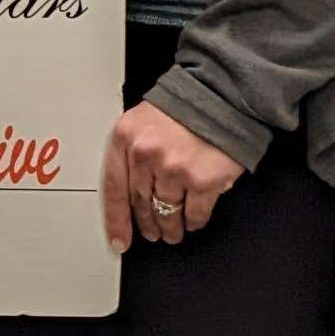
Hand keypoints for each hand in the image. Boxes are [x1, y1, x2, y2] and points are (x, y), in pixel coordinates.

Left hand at [98, 100, 242, 253]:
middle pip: (141, 204)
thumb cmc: (183, 108)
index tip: (118, 240)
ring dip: (169, 227)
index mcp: (125, 138)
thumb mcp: (142, 121)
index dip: (116, 220)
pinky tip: (193, 221)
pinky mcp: (203, 180)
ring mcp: (174, 169)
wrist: (221, 96)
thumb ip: (131, 151)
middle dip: (147, 224)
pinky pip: (194, 213)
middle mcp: (146, 155)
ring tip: (172, 232)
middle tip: (152, 233)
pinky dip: (193, 221)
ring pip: (166, 212)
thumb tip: (129, 191)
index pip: (113, 189)